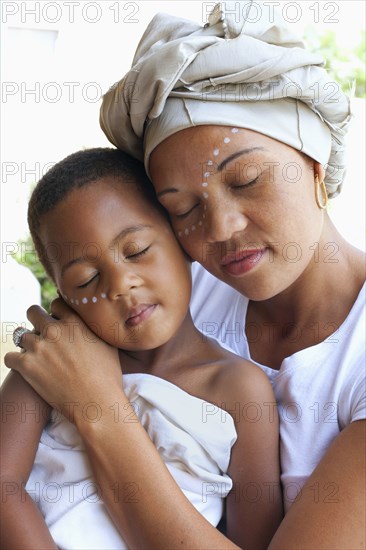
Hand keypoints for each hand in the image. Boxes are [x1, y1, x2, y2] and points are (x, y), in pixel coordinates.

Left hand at [5, 299, 121, 422]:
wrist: (97, 403)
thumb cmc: (107, 376)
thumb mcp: (108, 344)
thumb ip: (94, 329)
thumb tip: (92, 322)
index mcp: (74, 322)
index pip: (56, 303)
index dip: (56, 313)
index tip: (57, 322)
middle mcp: (54, 330)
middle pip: (33, 312)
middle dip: (36, 321)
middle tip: (42, 335)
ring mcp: (39, 347)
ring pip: (20, 335)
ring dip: (27, 344)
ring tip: (35, 355)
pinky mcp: (26, 365)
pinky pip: (9, 357)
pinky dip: (15, 362)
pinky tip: (24, 368)